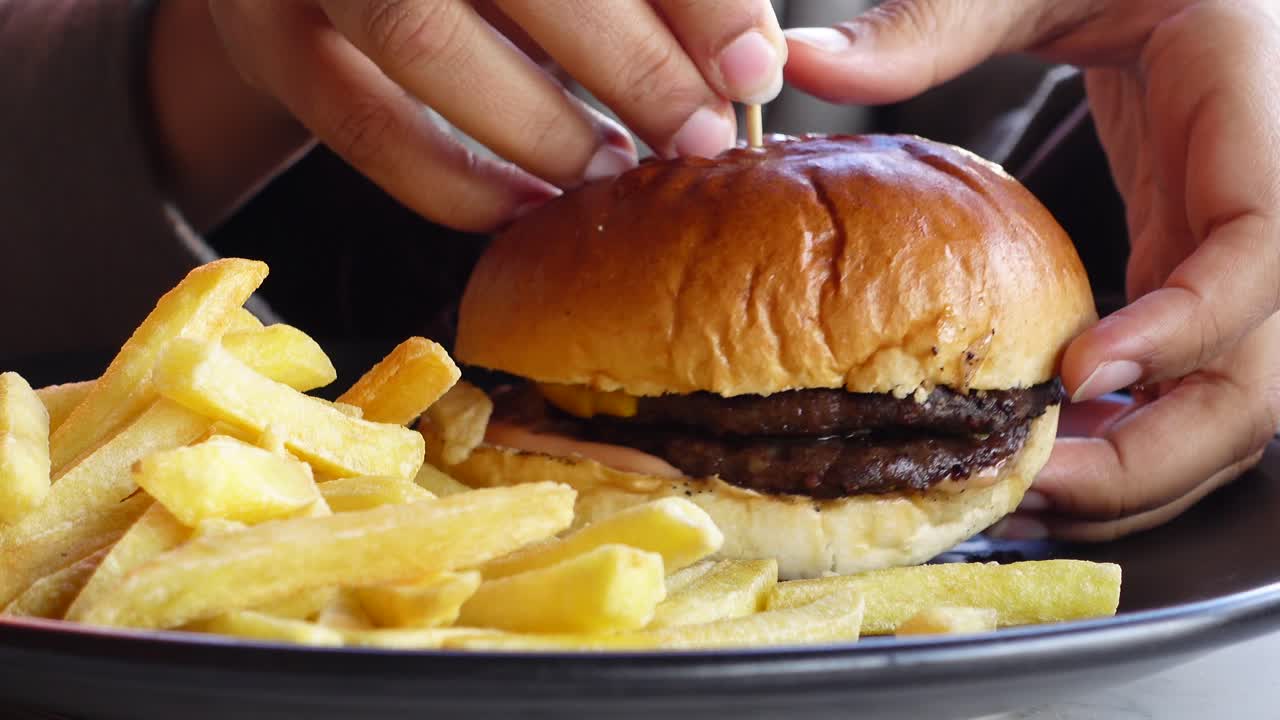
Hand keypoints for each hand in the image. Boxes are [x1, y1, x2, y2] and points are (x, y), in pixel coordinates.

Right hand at [206, 0, 785, 231]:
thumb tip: (745, 57)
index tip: (750, 62)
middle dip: (625, 61)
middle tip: (698, 134)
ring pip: (421, 37)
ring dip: (539, 125)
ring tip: (615, 169)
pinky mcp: (261, 37)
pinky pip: (358, 124)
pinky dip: (453, 183)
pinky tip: (527, 209)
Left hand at [781, 0, 1279, 539]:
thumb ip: (932, 22)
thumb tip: (800, 61)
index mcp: (1256, 121)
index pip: (1257, 256)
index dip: (1183, 331)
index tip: (1078, 373)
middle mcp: (1269, 205)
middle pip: (1262, 377)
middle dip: (1159, 450)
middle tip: (1038, 483)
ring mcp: (1240, 249)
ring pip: (1232, 400)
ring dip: (1139, 461)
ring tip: (1030, 488)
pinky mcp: (1198, 266)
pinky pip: (1187, 374)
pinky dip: (1129, 425)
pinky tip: (1053, 442)